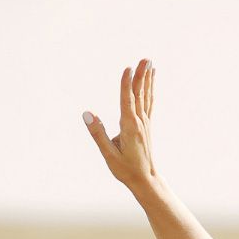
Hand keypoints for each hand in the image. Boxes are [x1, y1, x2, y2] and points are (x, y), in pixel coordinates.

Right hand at [83, 58, 156, 189]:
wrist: (145, 180)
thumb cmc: (126, 169)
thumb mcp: (108, 155)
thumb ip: (97, 134)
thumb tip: (87, 114)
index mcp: (129, 127)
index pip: (127, 101)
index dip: (127, 84)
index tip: (128, 68)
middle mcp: (139, 122)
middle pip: (139, 94)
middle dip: (141, 75)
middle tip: (145, 58)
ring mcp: (145, 123)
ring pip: (146, 96)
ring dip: (147, 79)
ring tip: (150, 63)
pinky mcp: (146, 126)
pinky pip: (148, 103)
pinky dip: (150, 89)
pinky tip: (151, 80)